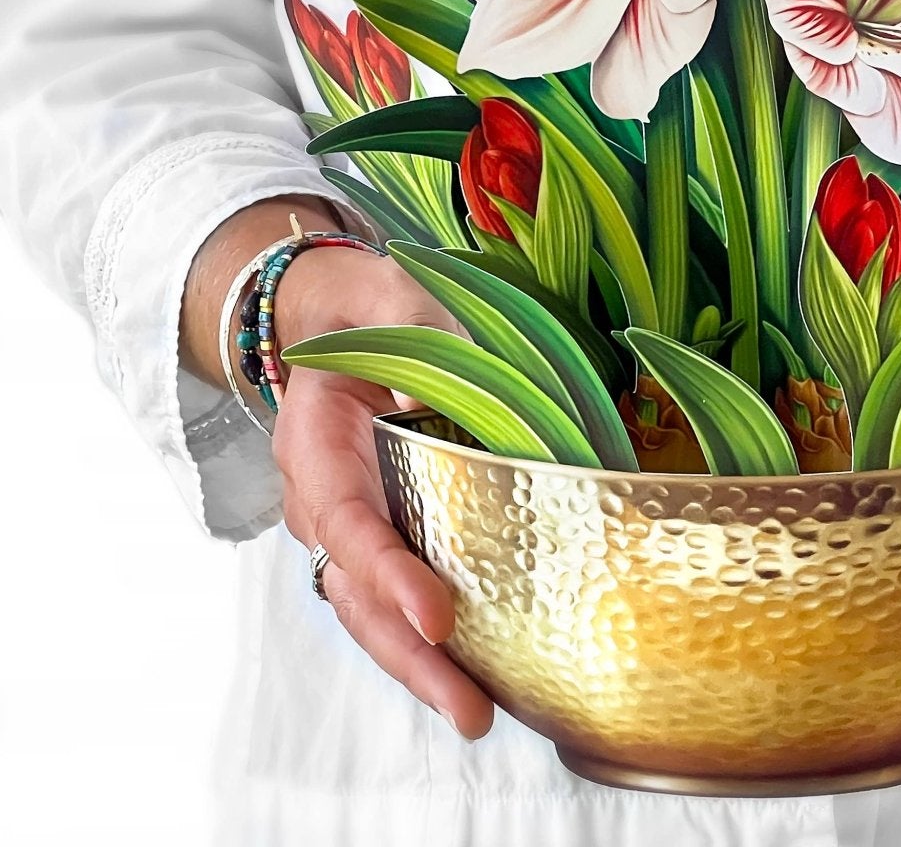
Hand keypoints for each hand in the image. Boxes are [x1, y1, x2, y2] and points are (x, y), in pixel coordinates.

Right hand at [271, 247, 495, 739]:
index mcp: (315, 442)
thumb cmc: (367, 305)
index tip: (436, 616)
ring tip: (477, 714)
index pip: (348, 521)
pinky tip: (480, 673)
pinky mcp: (386, 535)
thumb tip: (467, 369)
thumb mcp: (387, 292)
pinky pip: (397, 599)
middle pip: (355, 595)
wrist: (334, 319)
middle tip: (468, 707)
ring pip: (373, 613)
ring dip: (422, 667)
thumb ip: (419, 315)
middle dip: (409, 657)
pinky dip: (432, 641)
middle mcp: (325, 498)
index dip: (387, 572)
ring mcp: (352, 525)